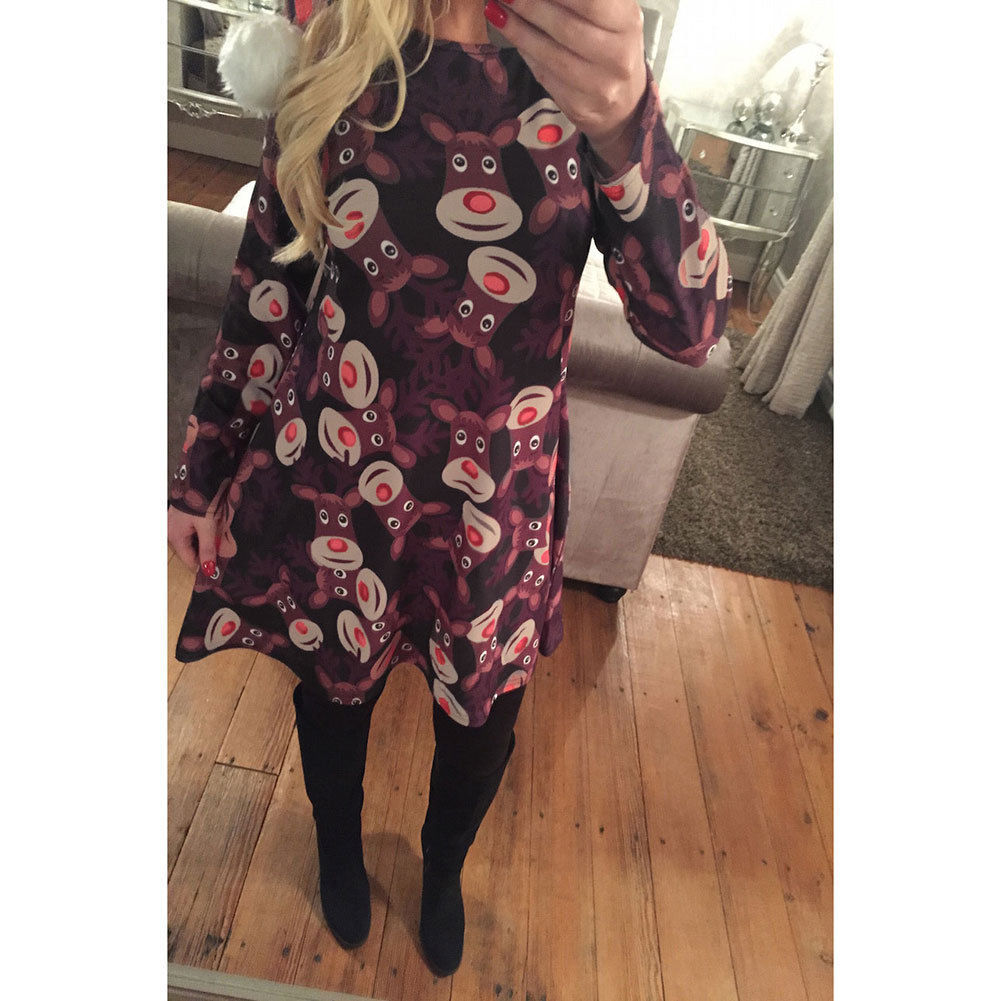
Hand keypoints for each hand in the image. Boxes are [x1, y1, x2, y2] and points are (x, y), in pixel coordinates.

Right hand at [168, 505, 218, 576]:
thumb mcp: (207, 526)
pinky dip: (205, 528)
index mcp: (175, 536)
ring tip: (218, 527)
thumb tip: (208, 570)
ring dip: (208, 537)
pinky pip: (194, 528)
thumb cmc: (201, 500)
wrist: (200, 475)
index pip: (190, 560)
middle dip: (208, 548)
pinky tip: (213, 521)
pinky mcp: (183, 514)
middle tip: (222, 541)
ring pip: (194, 538)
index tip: (219, 564)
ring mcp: (176, 522)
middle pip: (192, 549)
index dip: (205, 564)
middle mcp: (172, 531)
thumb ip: (208, 548)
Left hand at [484, 0, 647, 170]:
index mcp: (627, 21)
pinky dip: (525, 52)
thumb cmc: (611, 45)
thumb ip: (582, 2)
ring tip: (497, 10)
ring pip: (552, 55)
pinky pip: (546, 76)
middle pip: (566, 26)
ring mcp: (600, 85)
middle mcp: (618, 54)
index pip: (590, 1)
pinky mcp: (580, 106)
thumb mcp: (610, 13)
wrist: (625, 102)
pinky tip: (510, 35)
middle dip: (531, 6)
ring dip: (519, 30)